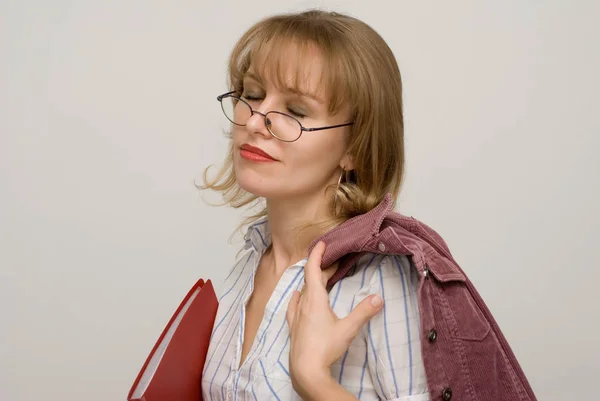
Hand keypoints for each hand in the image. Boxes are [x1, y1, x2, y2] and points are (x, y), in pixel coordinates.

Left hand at [285, 241, 383, 399]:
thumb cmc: (325, 347)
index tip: (320, 243)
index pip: (313, 270)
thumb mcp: (348, 328)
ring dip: (311, 283)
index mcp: (314, 299)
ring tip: (321, 280)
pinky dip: (298, 297)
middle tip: (333, 263)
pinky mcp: (294, 327)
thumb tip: (378, 298)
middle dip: (321, 268)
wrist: (305, 370)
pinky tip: (297, 297)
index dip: (316, 255)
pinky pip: (294, 305)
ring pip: (302, 292)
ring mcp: (296, 316)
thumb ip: (364, 312)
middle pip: (310, 280)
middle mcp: (303, 304)